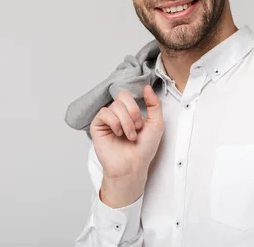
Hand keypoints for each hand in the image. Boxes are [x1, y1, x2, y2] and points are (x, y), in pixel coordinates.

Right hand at [89, 85, 164, 207]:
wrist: (133, 166)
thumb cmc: (144, 149)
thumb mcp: (156, 124)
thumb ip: (154, 104)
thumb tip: (146, 87)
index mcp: (129, 111)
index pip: (129, 95)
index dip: (137, 107)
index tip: (142, 124)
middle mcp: (117, 113)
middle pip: (122, 96)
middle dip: (133, 113)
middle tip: (136, 129)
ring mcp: (107, 119)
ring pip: (115, 106)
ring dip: (126, 122)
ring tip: (129, 136)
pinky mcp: (97, 126)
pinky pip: (104, 113)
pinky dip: (114, 123)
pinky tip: (118, 134)